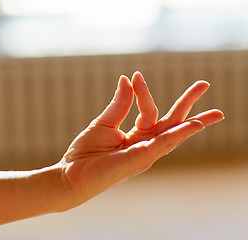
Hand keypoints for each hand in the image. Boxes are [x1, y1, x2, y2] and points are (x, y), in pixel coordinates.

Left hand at [59, 72, 223, 205]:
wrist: (71, 175)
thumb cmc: (85, 154)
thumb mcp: (103, 123)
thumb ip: (119, 104)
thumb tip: (128, 79)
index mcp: (136, 136)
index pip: (149, 111)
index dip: (144, 92)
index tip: (136, 76)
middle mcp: (144, 145)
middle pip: (171, 122)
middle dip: (188, 105)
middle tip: (205, 84)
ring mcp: (145, 154)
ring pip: (173, 133)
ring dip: (193, 121)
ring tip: (215, 113)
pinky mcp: (140, 160)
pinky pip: (162, 144)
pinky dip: (178, 134)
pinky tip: (193, 125)